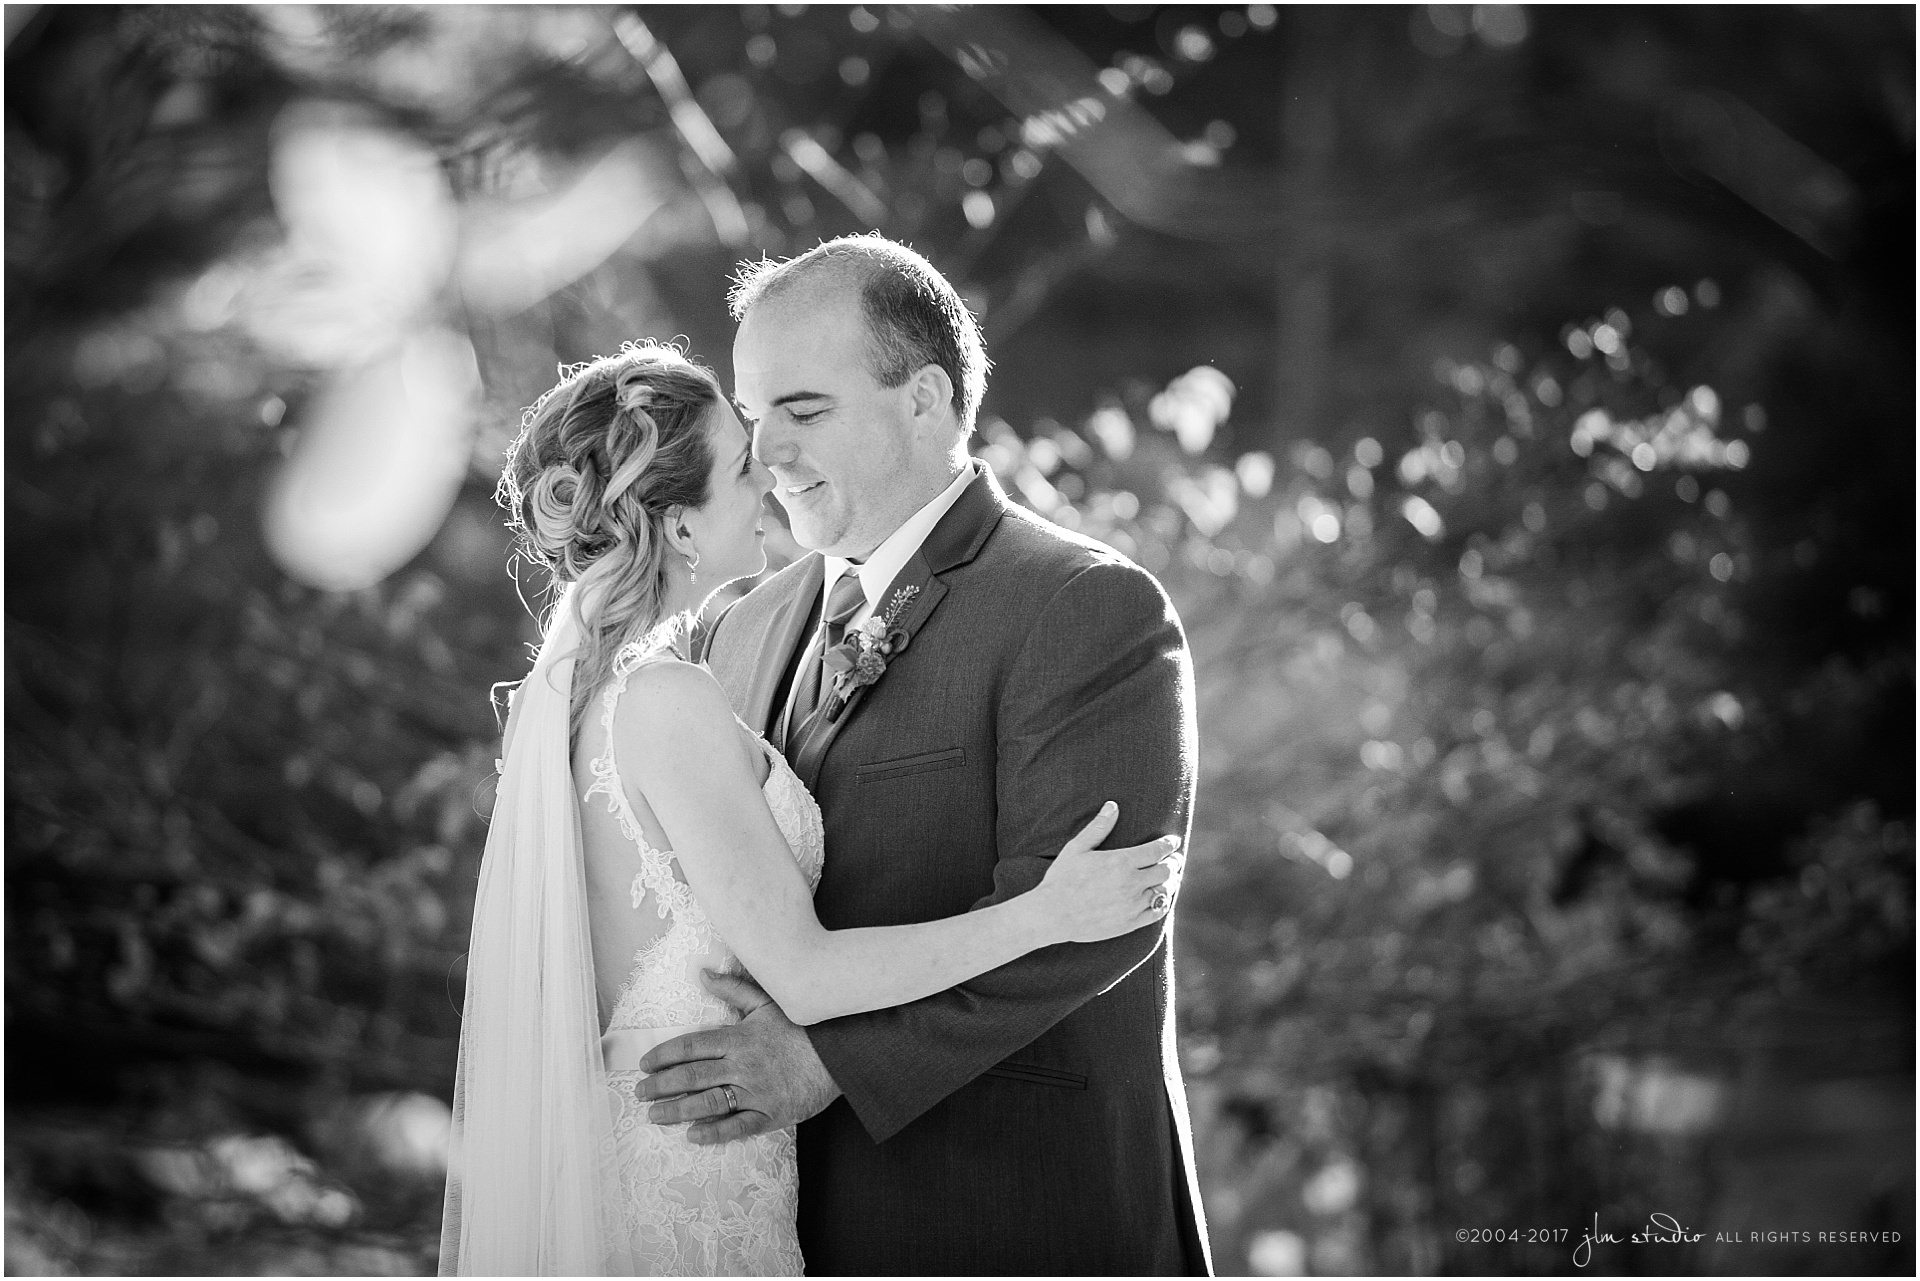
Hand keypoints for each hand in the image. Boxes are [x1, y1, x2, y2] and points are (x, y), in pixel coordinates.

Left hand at [633, 970, 841, 1144]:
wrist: (840, 1052)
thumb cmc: (802, 1026)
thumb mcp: (766, 1002)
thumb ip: (733, 988)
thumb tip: (703, 973)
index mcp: (738, 1038)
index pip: (691, 1046)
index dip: (664, 1055)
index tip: (644, 1064)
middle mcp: (742, 1065)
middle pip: (692, 1076)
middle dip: (661, 1085)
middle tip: (639, 1093)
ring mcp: (756, 1091)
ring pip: (709, 1102)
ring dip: (677, 1110)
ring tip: (654, 1116)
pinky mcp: (771, 1113)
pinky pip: (739, 1126)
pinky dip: (715, 1132)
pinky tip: (693, 1135)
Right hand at [1036, 801, 1183, 943]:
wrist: (1052, 915)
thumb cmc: (1062, 878)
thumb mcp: (1077, 848)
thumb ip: (1098, 827)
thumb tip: (1113, 805)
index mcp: (1121, 862)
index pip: (1157, 850)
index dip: (1169, 844)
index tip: (1173, 842)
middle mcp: (1131, 883)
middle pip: (1166, 870)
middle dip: (1174, 862)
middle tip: (1175, 859)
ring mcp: (1132, 905)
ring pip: (1165, 891)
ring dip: (1171, 881)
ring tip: (1171, 877)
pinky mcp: (1130, 923)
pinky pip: (1157, 912)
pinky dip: (1164, 902)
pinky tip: (1162, 897)